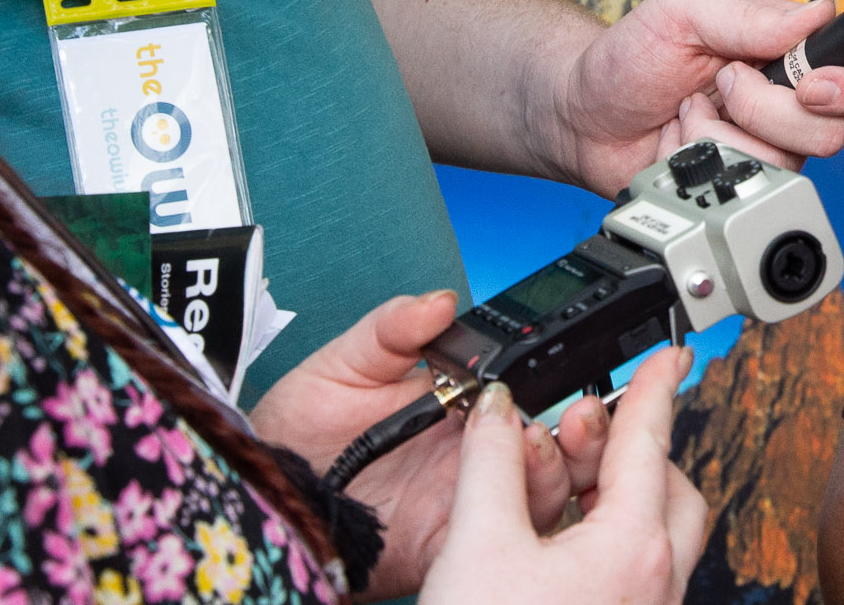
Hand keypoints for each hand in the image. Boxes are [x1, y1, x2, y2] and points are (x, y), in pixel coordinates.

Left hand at [248, 290, 609, 599]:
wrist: (260, 489)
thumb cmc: (297, 428)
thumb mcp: (345, 363)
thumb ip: (393, 328)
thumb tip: (439, 301)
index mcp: (461, 407)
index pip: (532, 394)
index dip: (560, 384)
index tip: (563, 368)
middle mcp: (470, 455)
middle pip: (554, 446)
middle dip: (583, 433)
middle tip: (576, 415)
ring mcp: (461, 499)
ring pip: (541, 494)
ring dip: (556, 469)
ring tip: (535, 446)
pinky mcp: (442, 542)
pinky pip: (496, 540)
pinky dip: (514, 521)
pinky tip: (504, 496)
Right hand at [420, 352, 708, 604]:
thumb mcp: (476, 544)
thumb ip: (489, 463)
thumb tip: (495, 410)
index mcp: (633, 548)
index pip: (650, 442)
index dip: (655, 388)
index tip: (671, 355)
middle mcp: (653, 584)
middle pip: (666, 489)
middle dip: (629, 451)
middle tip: (577, 432)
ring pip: (651, 534)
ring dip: (611, 497)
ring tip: (549, 485)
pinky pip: (629, 571)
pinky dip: (598, 539)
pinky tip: (545, 543)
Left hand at [545, 0, 843, 193]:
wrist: (579, 115)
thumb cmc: (628, 57)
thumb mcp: (683, 12)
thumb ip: (750, 14)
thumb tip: (819, 12)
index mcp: (787, 54)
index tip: (809, 85)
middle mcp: (787, 104)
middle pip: (833, 128)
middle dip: (767, 109)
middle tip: (722, 86)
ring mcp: (763, 149)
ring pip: (788, 163)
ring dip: (725, 135)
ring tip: (691, 115)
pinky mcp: (737, 187)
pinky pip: (746, 189)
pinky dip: (704, 163)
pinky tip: (681, 147)